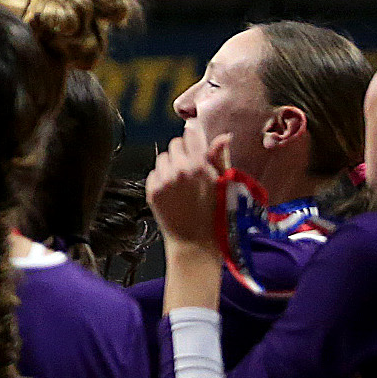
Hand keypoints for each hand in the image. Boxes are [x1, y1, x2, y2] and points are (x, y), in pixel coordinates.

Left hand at [148, 132, 230, 251]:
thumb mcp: (225, 185)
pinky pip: (154, 173)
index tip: (197, 144)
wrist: (195, 242)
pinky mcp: (151, 190)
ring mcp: (162, 180)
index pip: (190, 135)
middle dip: (183, 151)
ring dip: (171, 164)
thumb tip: (223, 137)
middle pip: (175, 143)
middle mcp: (178, 169)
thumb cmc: (217, 214)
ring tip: (183, 181)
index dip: (195, 139)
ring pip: (163, 158)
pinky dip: (162, 178)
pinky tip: (174, 191)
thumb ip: (220, 158)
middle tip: (192, 167)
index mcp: (199, 165)